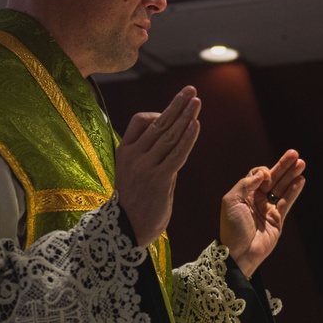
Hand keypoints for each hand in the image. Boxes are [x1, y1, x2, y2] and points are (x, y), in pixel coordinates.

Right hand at [114, 86, 200, 246]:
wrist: (125, 231)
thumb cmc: (134, 205)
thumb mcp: (138, 176)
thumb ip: (156, 159)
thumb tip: (178, 145)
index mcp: (124, 152)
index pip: (140, 121)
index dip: (159, 113)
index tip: (172, 114)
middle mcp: (133, 156)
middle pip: (158, 123)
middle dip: (177, 105)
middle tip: (191, 90)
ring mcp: (145, 167)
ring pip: (169, 135)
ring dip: (186, 117)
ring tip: (197, 102)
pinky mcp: (158, 179)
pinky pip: (176, 153)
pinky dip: (188, 138)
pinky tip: (196, 125)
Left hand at [220, 149, 305, 277]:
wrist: (239, 253)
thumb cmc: (232, 228)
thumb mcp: (231, 201)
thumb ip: (245, 184)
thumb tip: (262, 173)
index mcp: (244, 194)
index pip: (257, 176)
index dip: (263, 172)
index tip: (265, 176)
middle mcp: (256, 200)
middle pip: (273, 179)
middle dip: (283, 166)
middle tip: (294, 154)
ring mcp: (268, 209)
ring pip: (282, 188)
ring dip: (291, 175)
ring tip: (301, 163)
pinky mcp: (277, 220)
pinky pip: (287, 202)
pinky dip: (294, 190)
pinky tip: (301, 180)